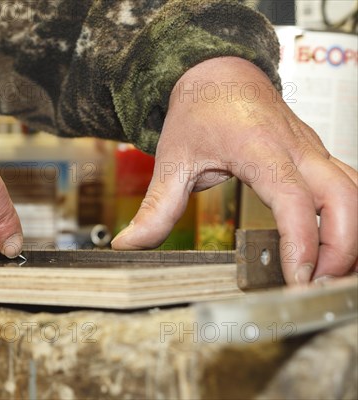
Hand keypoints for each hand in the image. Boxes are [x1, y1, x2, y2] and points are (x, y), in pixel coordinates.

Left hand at [111, 57, 356, 283]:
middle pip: (343, 198)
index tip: (296, 277)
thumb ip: (155, 208)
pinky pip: (347, 188)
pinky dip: (347, 220)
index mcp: (258, 147)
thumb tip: (128, 244)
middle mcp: (294, 148)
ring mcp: (311, 150)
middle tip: (315, 284)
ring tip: (324, 273)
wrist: (217, 72)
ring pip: (354, 193)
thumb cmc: (198, 110)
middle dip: (340, 247)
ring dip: (349, 236)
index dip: (300, 240)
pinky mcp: (315, 155)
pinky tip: (328, 247)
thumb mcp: (172, 160)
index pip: (292, 198)